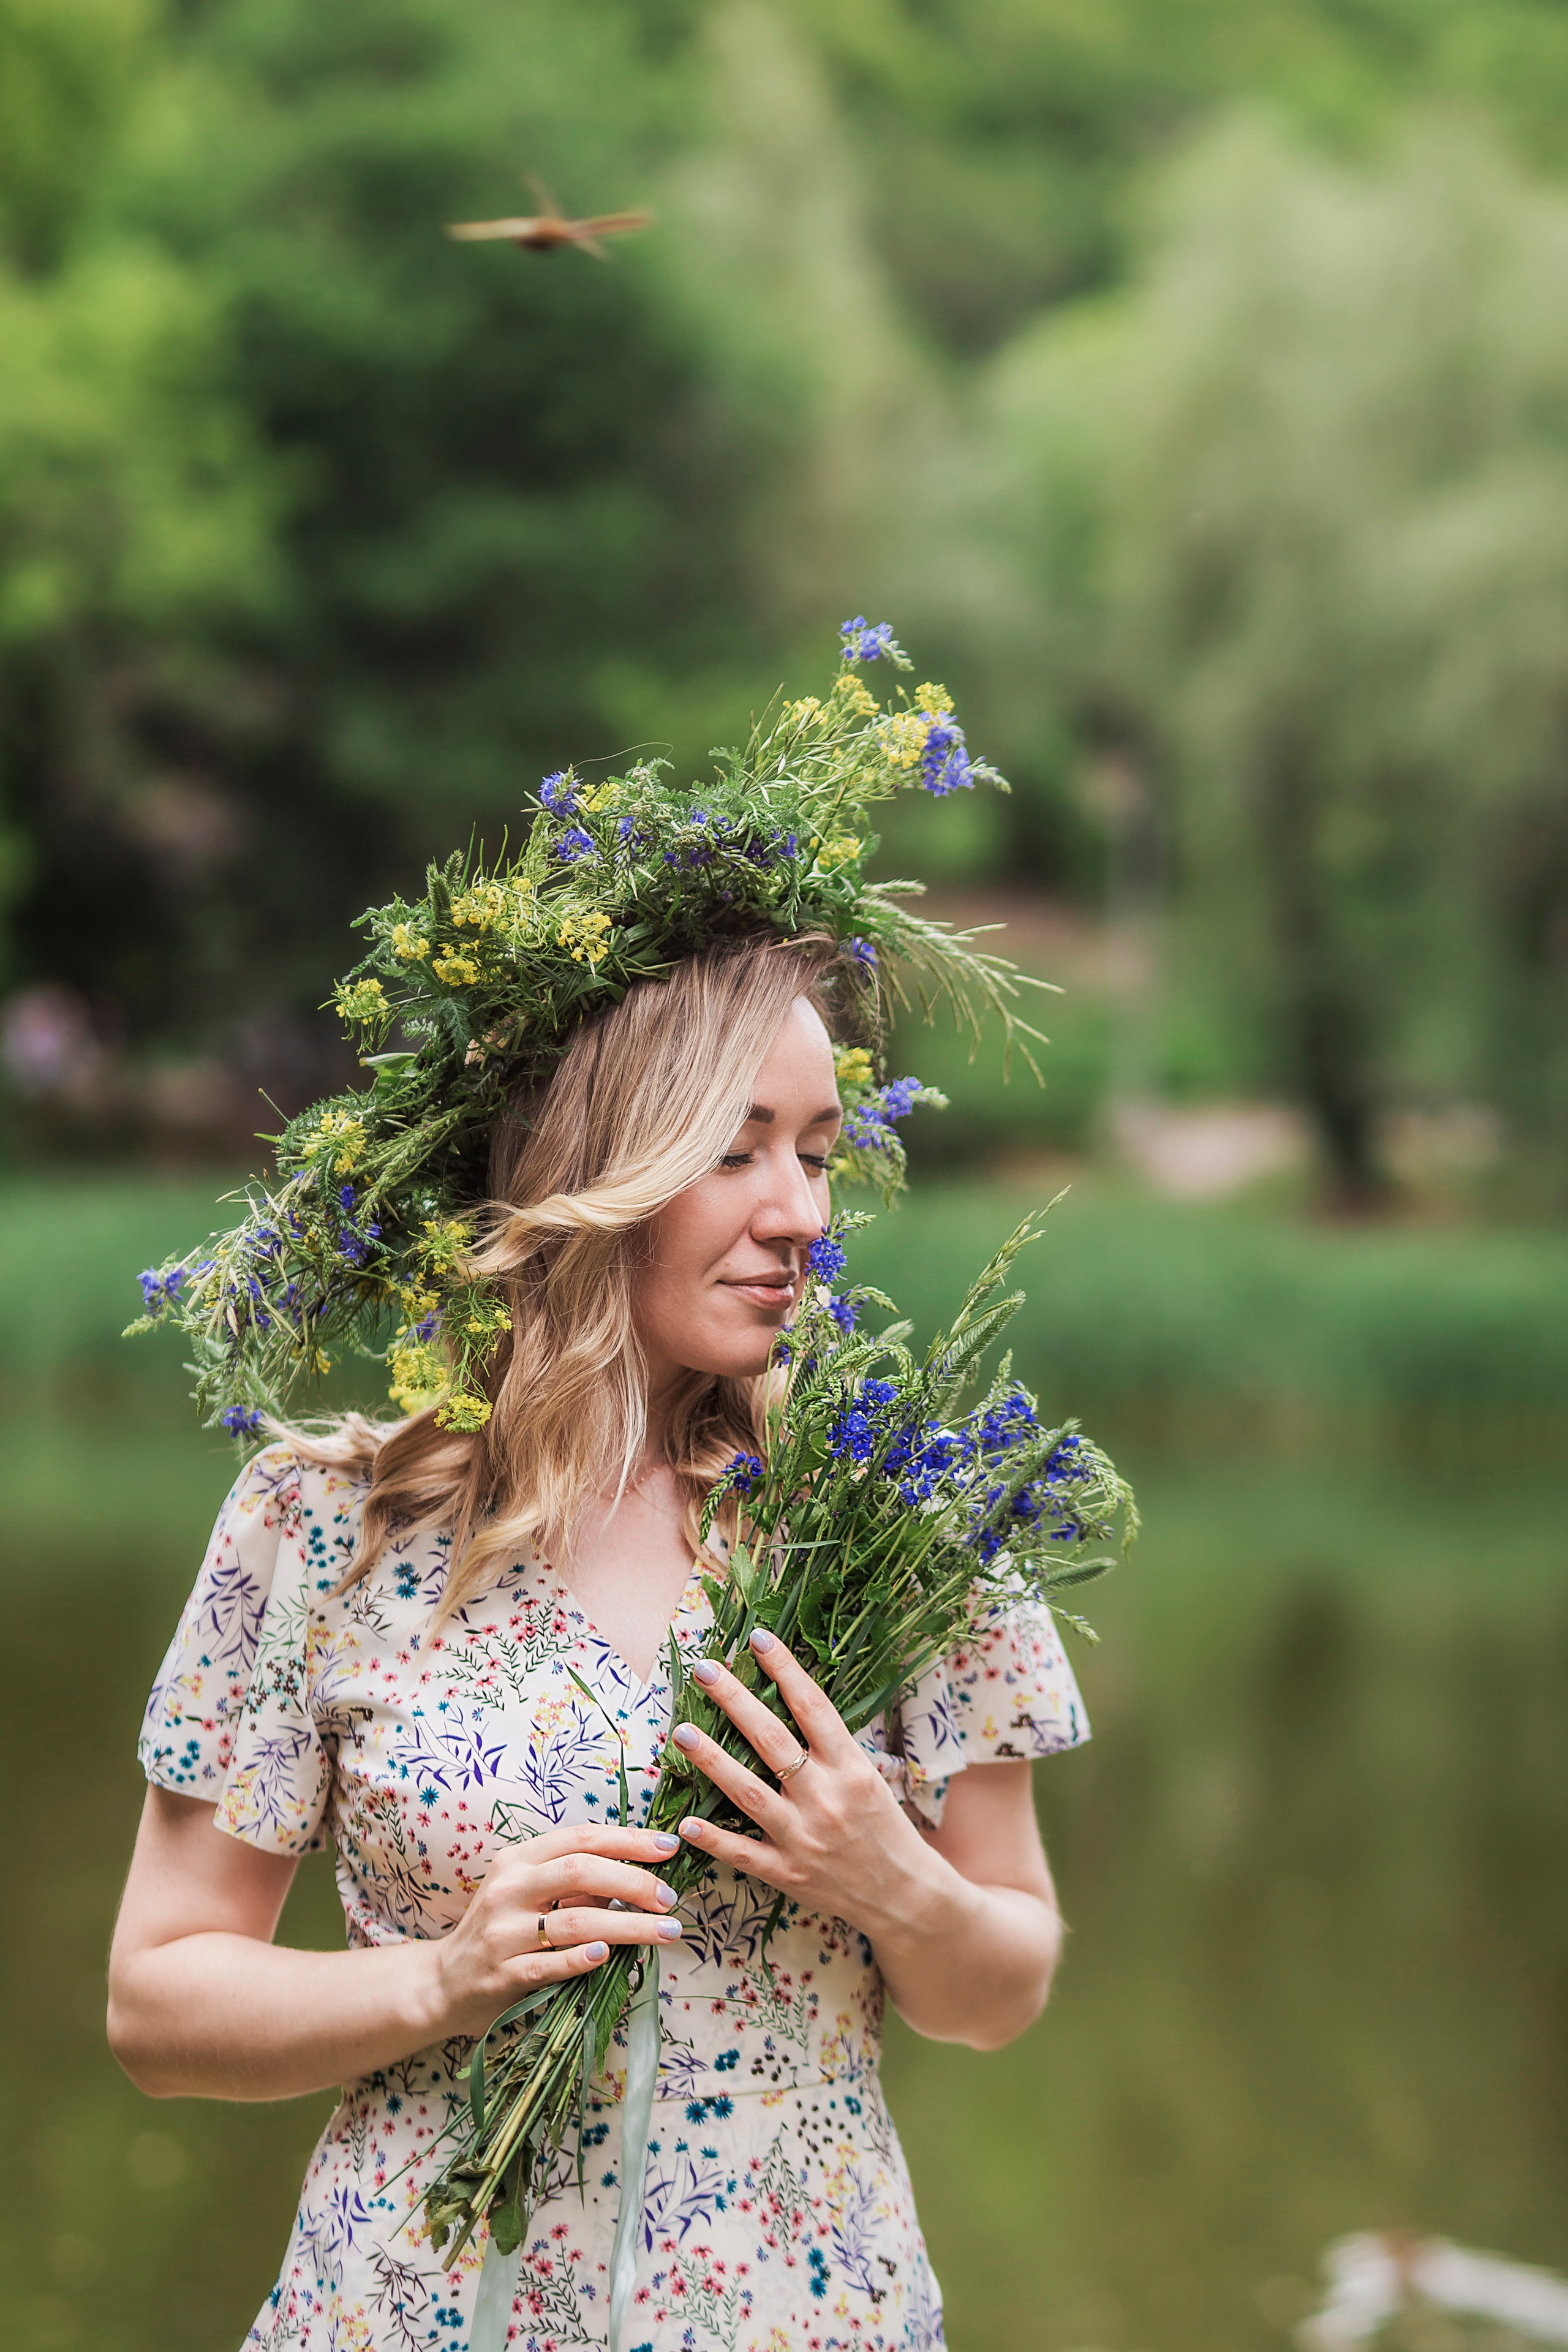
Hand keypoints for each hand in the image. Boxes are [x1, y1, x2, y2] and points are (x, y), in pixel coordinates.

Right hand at [426, 1824, 686, 2038]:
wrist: (444, 1982)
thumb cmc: (501, 1930)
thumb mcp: (530, 1893)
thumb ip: (576, 1882)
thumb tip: (639, 1873)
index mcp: (518, 1860)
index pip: (581, 1838)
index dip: (629, 1839)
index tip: (669, 1847)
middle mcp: (508, 1889)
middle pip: (580, 1871)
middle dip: (634, 1880)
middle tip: (670, 1898)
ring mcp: (503, 1932)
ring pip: (575, 1921)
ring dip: (629, 1925)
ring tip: (666, 1931)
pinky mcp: (503, 1974)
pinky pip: (550, 1964)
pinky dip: (582, 1959)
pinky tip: (608, 1955)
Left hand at [672, 1628, 941, 1940]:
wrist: (906, 1896)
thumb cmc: (887, 1829)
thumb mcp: (871, 1779)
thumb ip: (833, 1748)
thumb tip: (792, 1702)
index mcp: (852, 1768)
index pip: (813, 1707)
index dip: (785, 1669)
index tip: (759, 1639)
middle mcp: (827, 1798)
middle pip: (772, 1740)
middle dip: (736, 1701)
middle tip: (705, 1670)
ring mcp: (805, 1838)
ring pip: (749, 1792)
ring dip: (712, 1761)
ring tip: (682, 1733)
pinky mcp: (789, 1874)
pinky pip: (744, 1854)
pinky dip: (715, 1839)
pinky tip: (686, 1822)